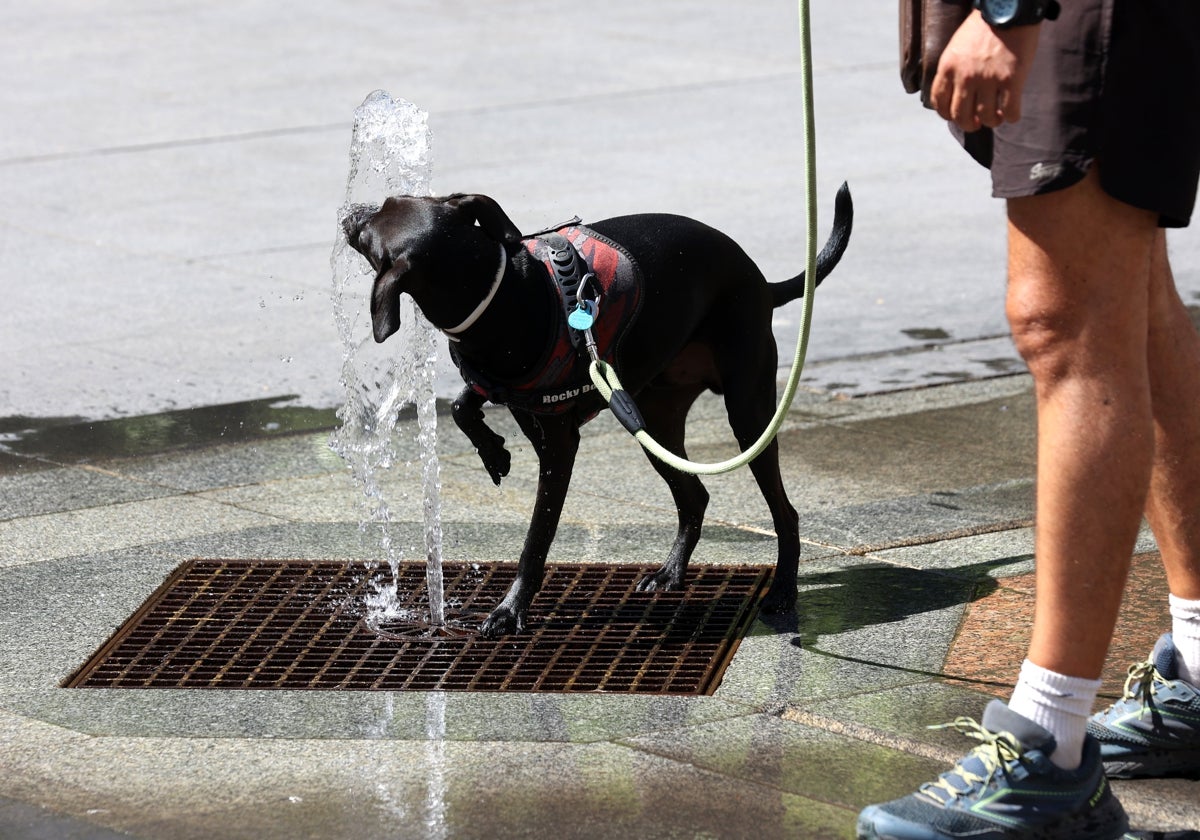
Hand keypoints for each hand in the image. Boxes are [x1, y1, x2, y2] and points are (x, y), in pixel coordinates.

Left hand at [930, 11, 1040, 131]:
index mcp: (948, 68)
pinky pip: (1010, 110)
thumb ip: (953, 70)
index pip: (940, 103)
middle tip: (977, 122)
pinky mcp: (1011, 79)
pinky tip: (1012, 114)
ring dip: (992, 122)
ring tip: (997, 117)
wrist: (1008, 8)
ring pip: (986, 117)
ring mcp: (989, 79)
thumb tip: (954, 94)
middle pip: (961, 116)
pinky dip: (1012, 117)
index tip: (957, 115)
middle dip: (969, 124)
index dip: (948, 114)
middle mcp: (965, 76)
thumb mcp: (957, 48)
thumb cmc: (983, 27)